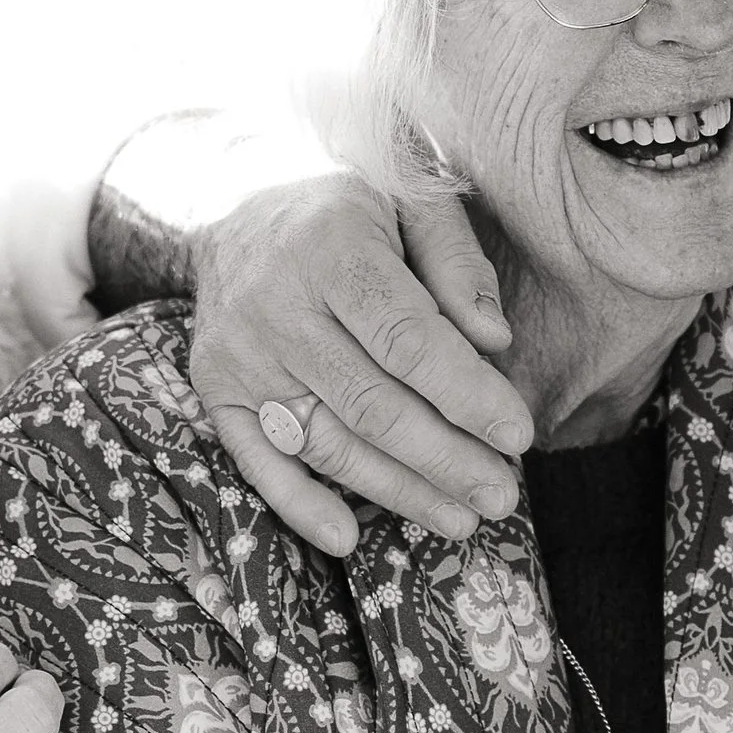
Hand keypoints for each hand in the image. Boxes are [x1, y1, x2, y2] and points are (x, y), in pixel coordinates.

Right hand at [191, 175, 532, 556]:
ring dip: (397, 491)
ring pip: (327, 440)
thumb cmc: (345, 200)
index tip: (518, 436)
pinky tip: (349, 537)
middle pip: (371, 403)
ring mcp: (239, 353)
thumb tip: (494, 340)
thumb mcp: (409, 194)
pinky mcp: (215, 387)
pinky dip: (299, 504)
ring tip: (460, 519)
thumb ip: (456, 261)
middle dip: (445, 459)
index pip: (406, 339)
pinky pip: (256, 460)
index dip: (465, 395)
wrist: (230, 196)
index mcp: (330, 246)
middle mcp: (275, 304)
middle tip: (502, 497)